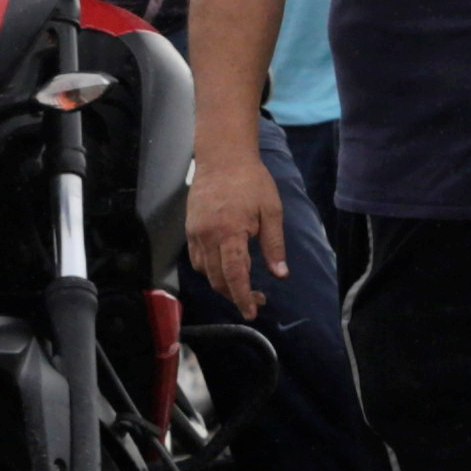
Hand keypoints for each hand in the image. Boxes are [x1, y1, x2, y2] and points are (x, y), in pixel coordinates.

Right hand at [188, 149, 287, 319]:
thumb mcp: (272, 210)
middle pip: (217, 279)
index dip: (243, 297)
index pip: (234, 275)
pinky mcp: (189, 229)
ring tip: (242, 285)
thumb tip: (281, 274)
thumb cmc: (251, 181)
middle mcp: (208, 236)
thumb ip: (274, 245)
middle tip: (257, 298)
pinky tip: (225, 268)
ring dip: (222, 284)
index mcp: (230, 232)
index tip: (252, 312)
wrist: (223, 157)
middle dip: (236, 295)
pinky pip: (197, 259)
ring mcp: (195, 233)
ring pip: (205, 272)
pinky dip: (210, 270)